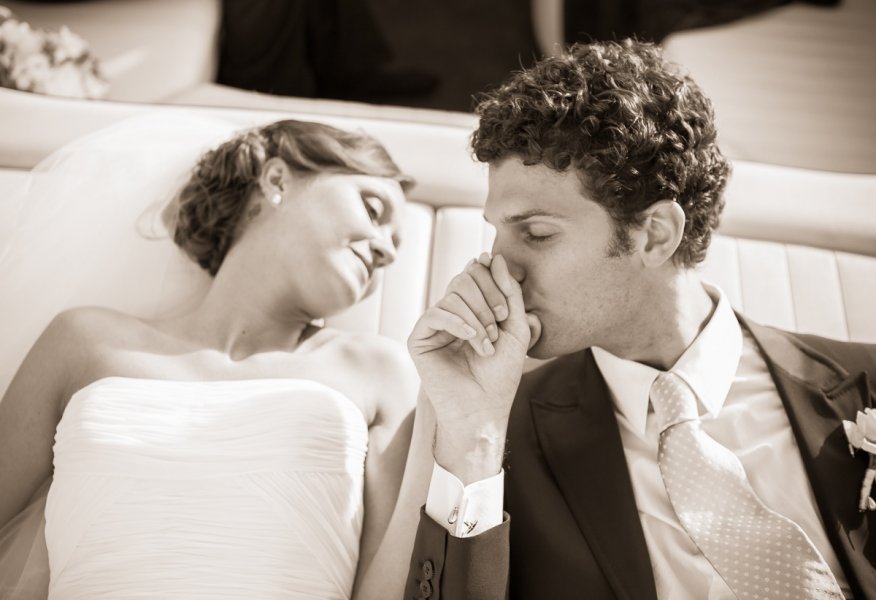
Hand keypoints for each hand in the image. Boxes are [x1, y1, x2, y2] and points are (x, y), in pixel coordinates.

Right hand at [407, 253, 540, 482]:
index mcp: (471, 308)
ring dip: (477, 317)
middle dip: (487, 298)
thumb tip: (492, 255)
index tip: (507, 311)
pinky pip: (436, 313)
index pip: (476, 273)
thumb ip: (508, 291)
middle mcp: (450, 313)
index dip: (492, 281)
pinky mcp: (419, 339)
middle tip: (499, 324)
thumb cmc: (501, 373)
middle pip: (463, 278)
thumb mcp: (516, 328)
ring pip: (452, 295)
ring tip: (487, 344)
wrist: (484, 407)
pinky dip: (459, 323)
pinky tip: (472, 340)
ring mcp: (433, 325)